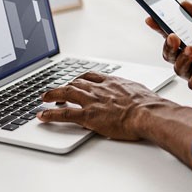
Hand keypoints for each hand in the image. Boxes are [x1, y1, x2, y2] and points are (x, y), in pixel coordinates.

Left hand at [36, 71, 164, 139]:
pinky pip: (64, 113)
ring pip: (65, 93)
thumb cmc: (148, 105)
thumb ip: (130, 92)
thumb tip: (133, 97)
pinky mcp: (87, 116)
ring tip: (44, 98)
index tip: (76, 81)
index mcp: (112, 82)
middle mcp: (99, 88)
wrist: (147, 113)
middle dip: (64, 86)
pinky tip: (42, 115)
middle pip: (75, 83)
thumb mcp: (139, 92)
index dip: (81, 79)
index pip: (91, 76)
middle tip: (56, 91)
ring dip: (52, 95)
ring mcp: (92, 101)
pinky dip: (51, 114)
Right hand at [146, 0, 191, 97]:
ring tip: (191, 49)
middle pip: (169, 54)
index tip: (151, 19)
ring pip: (179, 69)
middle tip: (173, 36)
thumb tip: (184, 4)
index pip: (169, 35)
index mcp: (189, 43)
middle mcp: (188, 59)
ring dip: (183, 58)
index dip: (158, 28)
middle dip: (168, 45)